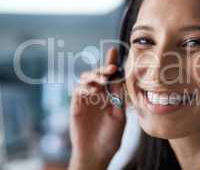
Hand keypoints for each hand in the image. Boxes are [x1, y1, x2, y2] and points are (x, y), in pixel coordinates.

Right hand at [68, 48, 125, 169]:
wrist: (97, 153)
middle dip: (103, 69)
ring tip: (102, 81)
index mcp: (110, 95)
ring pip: (86, 79)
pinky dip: (85, 88)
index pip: (110, 77)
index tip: (113, 51)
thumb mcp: (119, 116)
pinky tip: (93, 92)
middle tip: (111, 68)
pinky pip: (78, 90)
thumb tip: (118, 79)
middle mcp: (98, 94)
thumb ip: (118, 99)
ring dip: (94, 77)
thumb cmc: (111, 137)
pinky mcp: (76, 105)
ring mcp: (86, 99)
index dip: (111, 63)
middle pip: (98, 74)